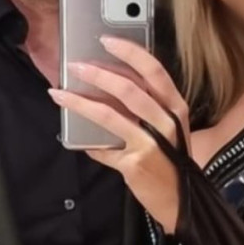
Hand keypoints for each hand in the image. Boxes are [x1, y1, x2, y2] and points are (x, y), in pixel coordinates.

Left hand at [47, 35, 191, 232]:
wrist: (182, 203)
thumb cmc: (172, 165)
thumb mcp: (169, 132)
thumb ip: (145, 112)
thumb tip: (108, 95)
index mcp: (176, 108)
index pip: (154, 71)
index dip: (129, 52)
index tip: (107, 41)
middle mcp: (167, 122)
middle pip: (129, 88)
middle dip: (97, 73)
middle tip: (75, 66)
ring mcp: (152, 143)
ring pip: (110, 114)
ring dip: (81, 101)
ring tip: (61, 93)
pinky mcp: (136, 163)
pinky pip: (104, 147)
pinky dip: (89, 143)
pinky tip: (75, 139)